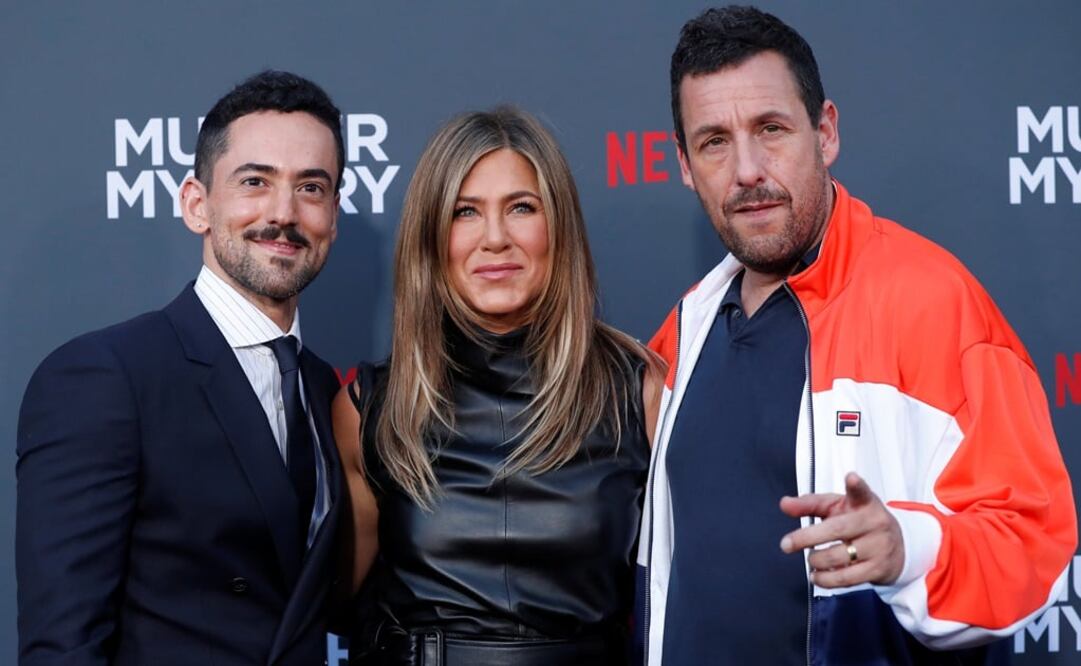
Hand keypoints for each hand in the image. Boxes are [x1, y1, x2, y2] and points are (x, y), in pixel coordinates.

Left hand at [778, 472, 903, 587]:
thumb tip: (785, 504)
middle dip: (807, 537)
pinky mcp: (878, 569)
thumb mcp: (838, 507)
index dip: (856, 485)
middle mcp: (874, 523)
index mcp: (864, 503)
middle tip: (786, 544)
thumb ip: (810, 504)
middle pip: (837, 529)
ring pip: (839, 557)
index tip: (851, 478)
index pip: (862, 492)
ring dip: (816, 561)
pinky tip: (818, 575)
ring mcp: (879, 547)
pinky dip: (826, 579)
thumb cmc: (860, 522)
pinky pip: (847, 578)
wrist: (899, 547)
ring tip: (810, 559)